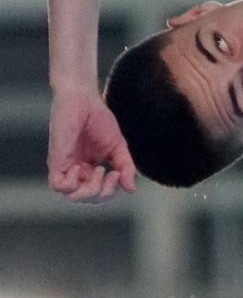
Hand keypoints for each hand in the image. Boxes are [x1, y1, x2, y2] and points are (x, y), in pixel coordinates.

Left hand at [48, 88, 135, 203]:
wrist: (83, 100)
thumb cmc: (99, 119)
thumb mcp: (119, 148)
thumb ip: (126, 169)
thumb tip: (132, 189)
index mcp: (89, 168)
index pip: (97, 193)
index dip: (110, 191)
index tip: (118, 172)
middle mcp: (76, 169)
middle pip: (86, 198)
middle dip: (103, 193)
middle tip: (110, 173)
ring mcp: (65, 165)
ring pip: (71, 195)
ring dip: (89, 191)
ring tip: (98, 170)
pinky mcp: (56, 159)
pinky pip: (57, 185)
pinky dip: (72, 184)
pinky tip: (82, 168)